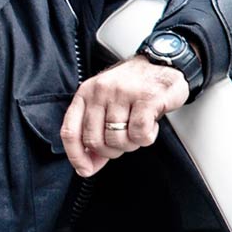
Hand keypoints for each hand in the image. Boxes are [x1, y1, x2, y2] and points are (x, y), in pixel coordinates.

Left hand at [60, 55, 189, 177]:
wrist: (161, 62)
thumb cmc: (132, 87)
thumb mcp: (106, 103)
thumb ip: (95, 131)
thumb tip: (86, 166)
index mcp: (85, 93)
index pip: (70, 131)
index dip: (75, 155)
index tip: (84, 170)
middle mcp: (100, 91)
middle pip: (95, 141)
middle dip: (111, 151)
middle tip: (124, 140)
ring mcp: (122, 93)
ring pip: (118, 140)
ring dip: (132, 143)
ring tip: (138, 127)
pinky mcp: (146, 98)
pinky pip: (140, 134)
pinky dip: (147, 137)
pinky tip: (150, 123)